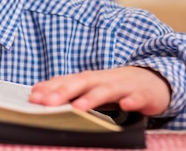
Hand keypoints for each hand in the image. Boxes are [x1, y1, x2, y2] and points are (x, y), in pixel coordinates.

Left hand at [28, 66, 170, 115]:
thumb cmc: (116, 86)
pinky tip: (125, 106)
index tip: (33, 97)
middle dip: (63, 91)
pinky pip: (137, 97)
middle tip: (48, 102)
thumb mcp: (91, 87)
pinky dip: (132, 101)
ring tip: (79, 107)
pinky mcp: (143, 94)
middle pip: (82, 83)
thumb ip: (68, 90)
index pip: (66, 80)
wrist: (152, 79)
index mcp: (89, 79)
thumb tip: (39, 95)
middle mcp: (103, 79)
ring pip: (107, 90)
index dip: (49, 88)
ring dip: (92, 98)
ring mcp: (123, 86)